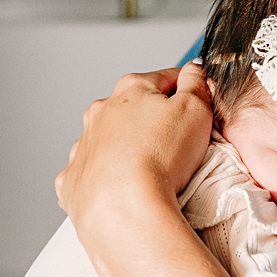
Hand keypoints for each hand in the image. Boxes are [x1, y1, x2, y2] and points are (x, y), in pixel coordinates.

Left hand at [56, 63, 214, 229]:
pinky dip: (110, 175)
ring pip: (113, 138)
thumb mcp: (196, 109)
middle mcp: (101, 112)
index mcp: (130, 89)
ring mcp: (85, 145)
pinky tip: (128, 186)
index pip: (167, 77)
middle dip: (158, 120)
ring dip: (132, 146)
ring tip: (157, 169)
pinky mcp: (75, 178)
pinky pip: (95, 170)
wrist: (123, 207)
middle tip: (182, 144)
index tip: (201, 106)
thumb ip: (196, 82)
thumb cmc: (159, 159)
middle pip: (136, 108)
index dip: (189, 90)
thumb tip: (194, 69)